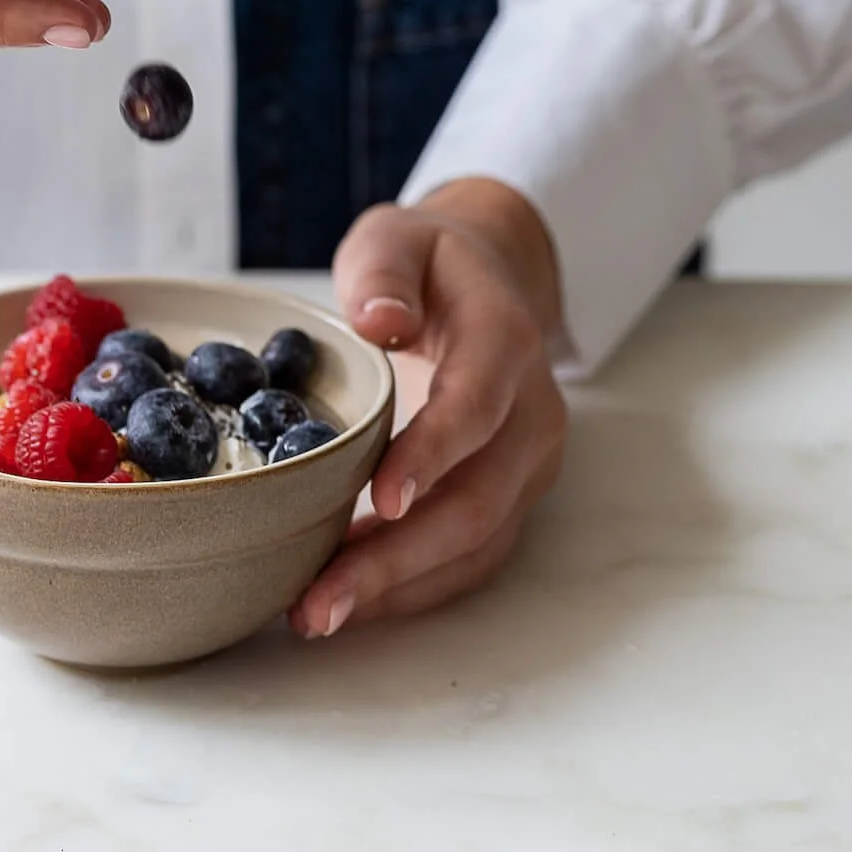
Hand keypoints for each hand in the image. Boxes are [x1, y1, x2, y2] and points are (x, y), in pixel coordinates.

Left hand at [293, 180, 566, 637]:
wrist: (486, 280)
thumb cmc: (427, 265)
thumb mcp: (396, 237)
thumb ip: (385, 273)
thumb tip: (383, 322)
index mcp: (505, 341)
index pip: (476, 406)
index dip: (433, 455)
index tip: (383, 499)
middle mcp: (532, 413)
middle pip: (476, 501)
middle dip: (398, 558)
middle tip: (321, 598)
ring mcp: (527, 464)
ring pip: (475, 545)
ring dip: (399, 588)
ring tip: (319, 614)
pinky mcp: (509, 498)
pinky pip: (469, 558)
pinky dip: (412, 588)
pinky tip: (350, 600)